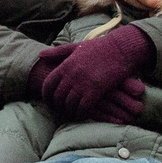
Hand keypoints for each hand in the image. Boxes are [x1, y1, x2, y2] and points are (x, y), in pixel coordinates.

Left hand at [38, 23, 153, 121]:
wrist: (120, 48)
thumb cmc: (100, 47)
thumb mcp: (76, 47)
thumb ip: (58, 52)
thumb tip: (40, 55)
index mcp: (66, 65)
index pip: (48, 84)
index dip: (46, 96)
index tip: (50, 101)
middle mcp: (72, 75)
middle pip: (57, 97)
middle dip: (57, 106)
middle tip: (60, 111)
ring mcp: (83, 83)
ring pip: (69, 104)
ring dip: (69, 112)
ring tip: (71, 114)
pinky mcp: (95, 90)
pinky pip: (83, 108)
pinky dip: (81, 114)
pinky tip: (82, 115)